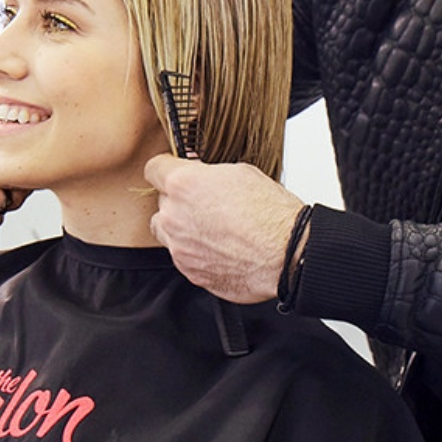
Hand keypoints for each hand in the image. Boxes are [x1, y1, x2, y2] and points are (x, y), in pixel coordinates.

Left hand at [146, 154, 306, 303]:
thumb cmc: (271, 214)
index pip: (154, 168)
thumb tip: (200, 176)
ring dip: (183, 228)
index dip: (167, 169)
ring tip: (214, 228)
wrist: (287, 252)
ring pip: (167, 233)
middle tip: (206, 203)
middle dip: (179, 201)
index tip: (174, 172)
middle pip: (161, 203)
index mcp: (183, 185)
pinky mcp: (191, 272)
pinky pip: (185, 258)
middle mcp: (174, 216)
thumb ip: (208, 175)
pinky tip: (223, 247)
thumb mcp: (241, 173)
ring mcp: (180, 248)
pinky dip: (198, 252)